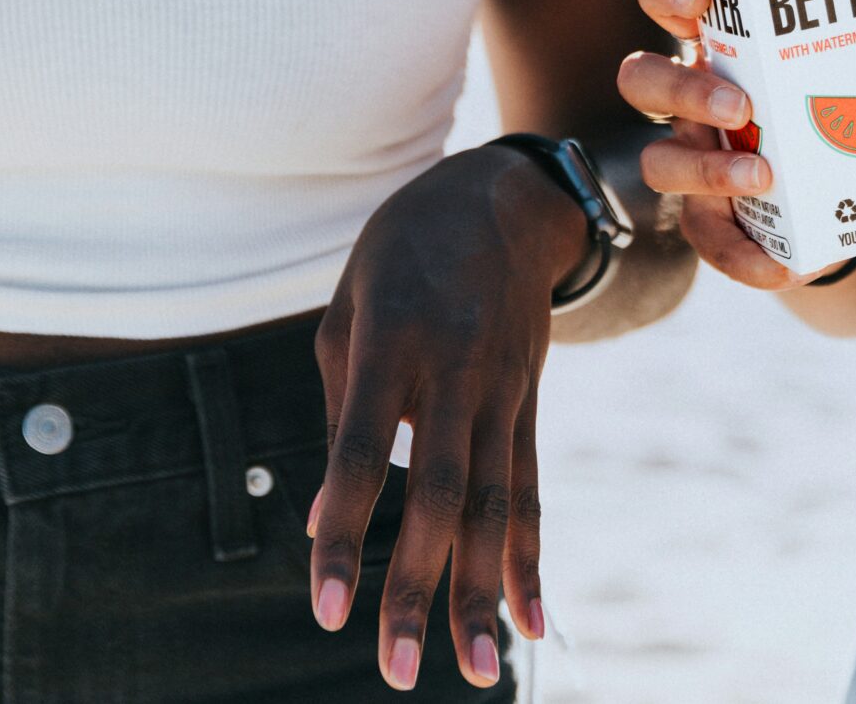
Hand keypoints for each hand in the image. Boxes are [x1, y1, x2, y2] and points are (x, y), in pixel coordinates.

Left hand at [311, 145, 588, 689]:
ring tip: (475, 671)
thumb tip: (324, 519)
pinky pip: (531, 491)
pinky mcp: (529, 404)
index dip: (346, 533)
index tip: (328, 609)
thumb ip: (339, 411)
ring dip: (484, 593)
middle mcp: (456, 372)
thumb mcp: (348, 309)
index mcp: (393, 342)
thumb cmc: (399, 255)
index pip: (363, 454)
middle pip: (441, 496)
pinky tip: (529, 622)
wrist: (503, 200)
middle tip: (396, 670)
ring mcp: (503, 390)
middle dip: (418, 587)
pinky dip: (530, 559)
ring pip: (496, 505)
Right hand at [621, 0, 855, 290]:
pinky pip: (708, 242)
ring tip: (763, 175)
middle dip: (683, 88)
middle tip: (740, 106)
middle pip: (641, 78)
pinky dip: (743, 257)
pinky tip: (781, 268)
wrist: (850, 199)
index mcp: (721, 43)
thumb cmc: (843, 106)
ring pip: (657, 162)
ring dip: (704, 170)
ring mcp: (691, 161)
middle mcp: (690, 99)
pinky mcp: (710, 221)